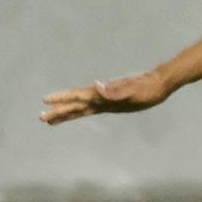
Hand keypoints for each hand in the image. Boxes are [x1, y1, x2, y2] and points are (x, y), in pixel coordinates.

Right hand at [41, 69, 171, 125]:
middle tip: (41, 117)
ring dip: (67, 112)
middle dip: (59, 110)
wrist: (160, 83)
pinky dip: (82, 111)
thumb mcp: (133, 91)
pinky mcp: (114, 104)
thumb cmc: (148, 88)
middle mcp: (102, 96)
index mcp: (103, 93)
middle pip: (76, 104)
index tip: (45, 101)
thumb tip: (96, 85)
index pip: (78, 96)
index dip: (62, 99)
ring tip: (52, 119)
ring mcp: (107, 100)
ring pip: (81, 107)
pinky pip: (92, 109)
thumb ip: (115, 90)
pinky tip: (79, 112)